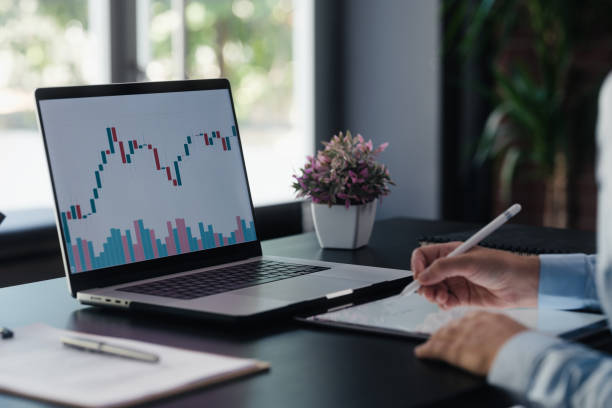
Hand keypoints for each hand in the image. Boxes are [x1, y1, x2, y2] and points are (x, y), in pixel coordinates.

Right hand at [411, 242, 539, 308]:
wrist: (522, 284)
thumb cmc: (502, 266)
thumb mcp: (469, 262)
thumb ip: (443, 268)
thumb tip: (421, 277)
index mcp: (451, 252)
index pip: (423, 256)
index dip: (417, 266)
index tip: (419, 277)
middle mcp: (451, 267)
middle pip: (425, 275)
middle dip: (424, 285)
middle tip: (430, 292)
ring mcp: (456, 282)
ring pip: (433, 290)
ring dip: (433, 295)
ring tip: (442, 298)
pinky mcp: (462, 298)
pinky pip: (444, 302)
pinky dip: (442, 304)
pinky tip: (449, 303)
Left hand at [414, 311, 527, 375]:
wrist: (522, 354)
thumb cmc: (524, 347)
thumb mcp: (514, 333)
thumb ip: (503, 333)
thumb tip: (506, 340)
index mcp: (488, 317)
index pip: (467, 320)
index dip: (459, 326)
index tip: (458, 332)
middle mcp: (472, 322)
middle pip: (452, 326)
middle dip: (444, 332)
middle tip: (437, 338)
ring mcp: (463, 334)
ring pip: (443, 335)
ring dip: (435, 340)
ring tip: (429, 345)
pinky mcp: (455, 348)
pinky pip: (436, 348)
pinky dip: (427, 350)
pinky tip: (421, 352)